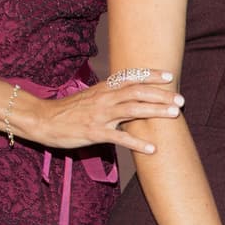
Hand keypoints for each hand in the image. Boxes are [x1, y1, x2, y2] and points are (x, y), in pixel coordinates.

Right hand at [22, 73, 183, 153]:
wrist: (44, 120)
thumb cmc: (69, 110)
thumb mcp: (91, 96)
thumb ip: (110, 94)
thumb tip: (129, 94)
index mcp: (104, 88)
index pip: (132, 77)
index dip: (152, 76)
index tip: (170, 76)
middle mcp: (105, 98)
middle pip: (137, 92)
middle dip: (161, 94)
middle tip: (181, 99)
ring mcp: (100, 115)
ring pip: (132, 110)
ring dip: (155, 111)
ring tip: (174, 114)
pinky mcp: (95, 132)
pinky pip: (119, 138)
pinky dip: (137, 143)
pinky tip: (152, 149)